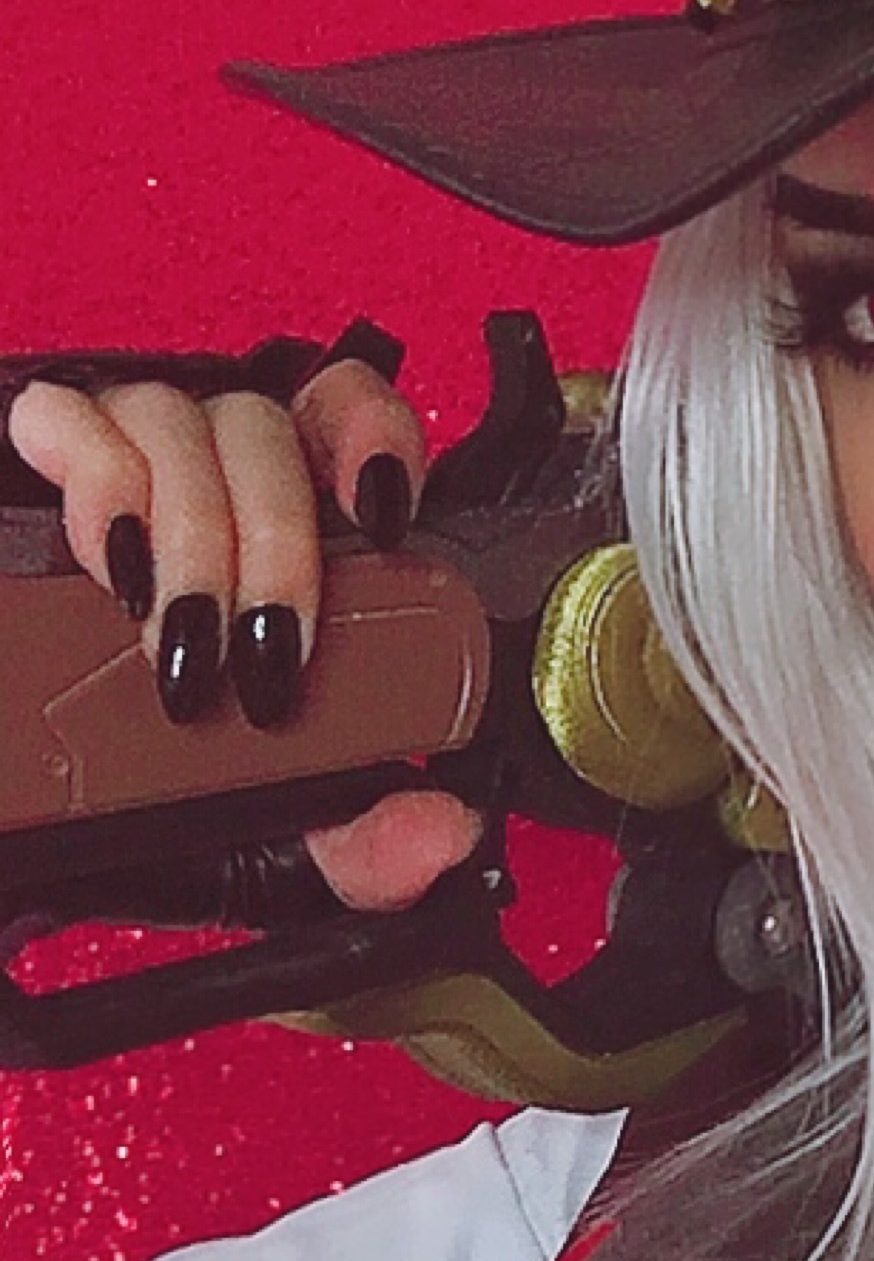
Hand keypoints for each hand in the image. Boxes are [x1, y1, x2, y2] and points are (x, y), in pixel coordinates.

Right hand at [3, 358, 480, 910]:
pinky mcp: (37, 458)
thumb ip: (363, 849)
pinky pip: (64, 416)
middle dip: (275, 545)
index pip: (346, 412)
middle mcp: (207, 473)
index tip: (386, 520)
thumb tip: (444, 831)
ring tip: (173, 639)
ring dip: (189, 534)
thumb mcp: (265, 838)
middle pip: (263, 429)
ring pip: (173, 418)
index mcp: (284, 526)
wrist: (31, 808)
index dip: (373, 436)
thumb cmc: (149, 794)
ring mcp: (117, 458)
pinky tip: (111, 559)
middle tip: (257, 656)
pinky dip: (96, 479)